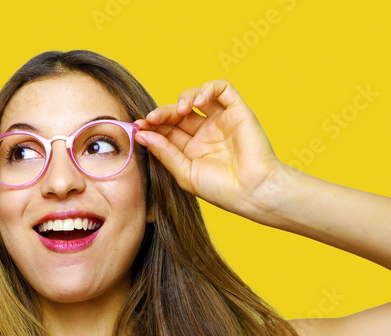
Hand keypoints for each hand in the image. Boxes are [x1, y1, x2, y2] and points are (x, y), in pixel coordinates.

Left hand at [134, 79, 283, 215]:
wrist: (252, 191)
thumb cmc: (220, 189)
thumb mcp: (184, 172)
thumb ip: (164, 152)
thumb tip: (141, 134)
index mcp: (191, 149)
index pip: (167, 130)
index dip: (152, 126)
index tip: (139, 127)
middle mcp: (205, 133)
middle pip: (178, 113)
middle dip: (163, 113)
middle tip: (152, 118)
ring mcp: (222, 120)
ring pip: (197, 96)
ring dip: (183, 98)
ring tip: (179, 111)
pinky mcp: (238, 111)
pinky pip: (222, 89)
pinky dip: (207, 89)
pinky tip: (196, 102)